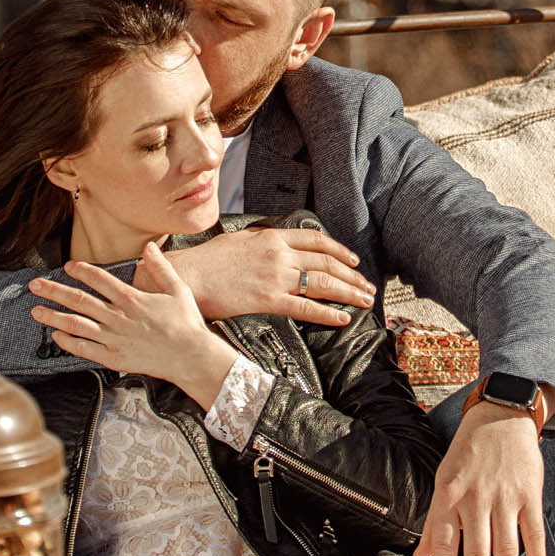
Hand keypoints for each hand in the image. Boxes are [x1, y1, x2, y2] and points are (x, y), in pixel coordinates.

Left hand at [30, 243, 235, 406]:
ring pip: (76, 325)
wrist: (190, 357)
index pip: (99, 280)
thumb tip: (148, 246)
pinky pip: (84, 349)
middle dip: (54, 291)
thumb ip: (160, 267)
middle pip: (79, 301)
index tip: (67, 267)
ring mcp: (113, 339)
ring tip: (36, 310)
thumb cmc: (186, 323)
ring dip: (53, 316)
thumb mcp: (177, 289)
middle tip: (35, 285)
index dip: (81, 271)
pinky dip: (68, 342)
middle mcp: (118, 317)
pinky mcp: (113, 358)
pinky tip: (56, 335)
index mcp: (131, 299)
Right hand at [167, 226, 372, 327]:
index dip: (339, 251)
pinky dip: (328, 314)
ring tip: (364, 301)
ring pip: (323, 284)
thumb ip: (261, 241)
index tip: (353, 261)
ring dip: (348, 293)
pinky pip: (305, 308)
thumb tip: (274, 242)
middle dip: (352, 276)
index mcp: (271, 237)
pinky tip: (343, 319)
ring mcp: (275, 277)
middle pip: (326, 264)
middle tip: (368, 286)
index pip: (315, 241)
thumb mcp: (238, 240)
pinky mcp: (268, 300)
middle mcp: (279, 254)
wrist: (186, 276)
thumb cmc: (207, 261)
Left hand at [413, 396, 546, 555]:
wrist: (500, 418)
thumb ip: (434, 521)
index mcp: (449, 496)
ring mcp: (505, 497)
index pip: (444, 545)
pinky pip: (533, 532)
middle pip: (475, 553)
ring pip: (505, 548)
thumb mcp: (443, 480)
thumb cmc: (467, 453)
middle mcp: (475, 498)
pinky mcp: (529, 494)